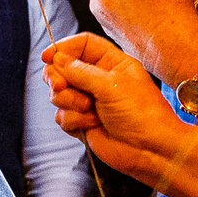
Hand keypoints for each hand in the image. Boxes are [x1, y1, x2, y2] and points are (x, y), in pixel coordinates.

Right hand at [43, 32, 189, 183]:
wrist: (151, 151)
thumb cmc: (143, 115)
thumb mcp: (112, 85)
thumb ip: (81, 71)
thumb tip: (57, 60)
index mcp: (112, 63)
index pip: (82, 45)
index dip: (63, 48)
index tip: (47, 56)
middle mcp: (99, 80)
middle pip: (63, 68)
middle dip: (58, 78)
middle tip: (61, 86)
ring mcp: (89, 101)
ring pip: (59, 94)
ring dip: (70, 102)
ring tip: (90, 110)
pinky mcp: (83, 122)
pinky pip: (62, 115)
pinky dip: (73, 120)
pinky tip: (92, 124)